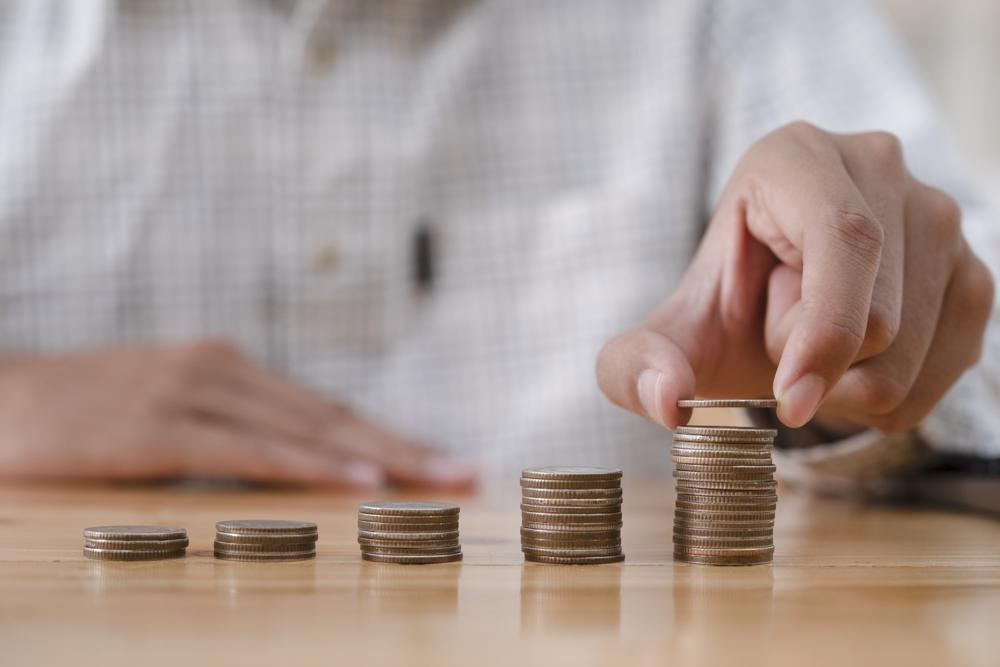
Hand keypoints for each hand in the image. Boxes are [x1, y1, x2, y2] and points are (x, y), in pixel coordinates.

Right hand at [0, 340, 476, 487]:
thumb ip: (232, 432)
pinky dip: (307, 464)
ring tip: (436, 480)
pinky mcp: (156, 425)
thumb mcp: (171, 414)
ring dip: (379, 457)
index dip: (393, 437)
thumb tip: (295, 469)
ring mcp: (192, 393)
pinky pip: (248, 449)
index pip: (330, 409)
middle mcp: (224, 369)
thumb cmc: (86, 412)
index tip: (445, 462)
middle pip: (334, 416)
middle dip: (407, 448)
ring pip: (306, 429)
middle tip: (468, 473)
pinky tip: (355, 480)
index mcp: (232, 367)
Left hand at [597, 121, 993, 432]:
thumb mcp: (664, 337)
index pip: (843, 238)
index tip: (790, 401)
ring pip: (917, 346)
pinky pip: (950, 365)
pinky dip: (895, 395)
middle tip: (778, 336)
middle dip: (816, 362)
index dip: (825, 329)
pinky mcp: (972, 266)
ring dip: (853, 380)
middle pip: (880, 313)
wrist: (772, 311)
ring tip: (817, 340)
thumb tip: (666, 400)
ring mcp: (937, 214)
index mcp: (795, 157)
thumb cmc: (723, 311)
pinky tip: (856, 366)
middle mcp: (879, 166)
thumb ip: (633, 365)